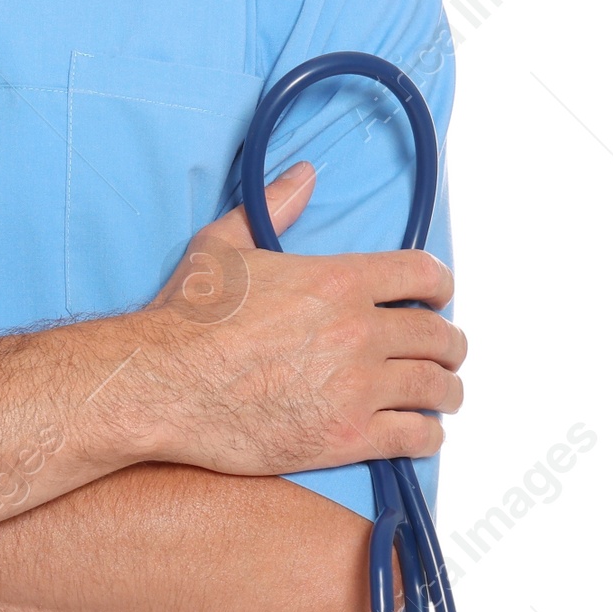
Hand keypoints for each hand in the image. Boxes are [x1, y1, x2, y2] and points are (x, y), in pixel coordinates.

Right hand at [121, 163, 465, 476]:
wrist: (163, 384)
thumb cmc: (187, 320)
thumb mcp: (223, 245)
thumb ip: (272, 207)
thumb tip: (302, 175)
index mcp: (337, 281)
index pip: (421, 274)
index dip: (439, 284)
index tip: (438, 295)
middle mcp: (357, 330)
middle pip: (437, 335)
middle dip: (449, 342)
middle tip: (448, 350)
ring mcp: (356, 386)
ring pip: (434, 386)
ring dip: (447, 388)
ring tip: (444, 392)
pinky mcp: (346, 436)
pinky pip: (414, 435)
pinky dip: (427, 433)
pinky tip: (422, 431)